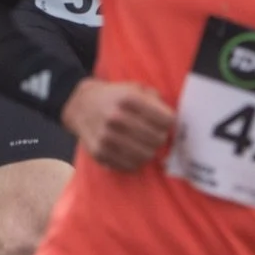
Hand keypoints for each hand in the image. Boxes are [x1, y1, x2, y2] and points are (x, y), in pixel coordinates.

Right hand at [61, 79, 176, 170]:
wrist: (81, 106)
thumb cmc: (116, 97)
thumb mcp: (136, 89)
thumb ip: (156, 101)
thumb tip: (173, 122)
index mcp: (129, 100)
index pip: (166, 120)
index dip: (169, 121)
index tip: (165, 121)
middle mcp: (116, 119)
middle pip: (158, 139)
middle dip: (161, 137)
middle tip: (156, 134)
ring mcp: (107, 138)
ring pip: (146, 155)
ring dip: (150, 150)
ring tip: (146, 143)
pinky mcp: (100, 153)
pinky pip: (130, 166)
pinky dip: (136, 161)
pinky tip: (133, 151)